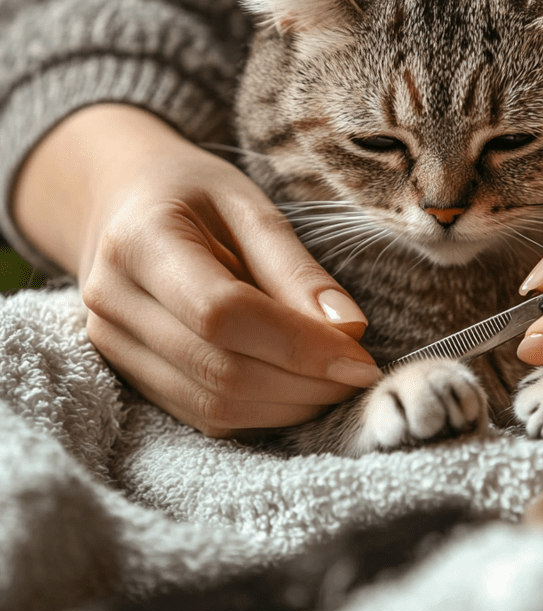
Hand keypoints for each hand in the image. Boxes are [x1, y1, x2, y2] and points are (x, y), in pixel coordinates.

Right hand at [14, 105, 379, 435]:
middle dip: (304, 383)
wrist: (128, 204)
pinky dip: (262, 412)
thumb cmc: (197, 195)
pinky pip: (203, 414)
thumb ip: (296, 268)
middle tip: (360, 374)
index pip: (224, 314)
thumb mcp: (250, 206)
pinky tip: (299, 390)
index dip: (300, 345)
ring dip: (289, 406)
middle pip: (219, 370)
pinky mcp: (131, 374)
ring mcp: (113, 345)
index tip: (361, 357)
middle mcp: (114, 301)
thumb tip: (349, 330)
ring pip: (212, 404)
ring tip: (336, 382)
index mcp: (141, 242)